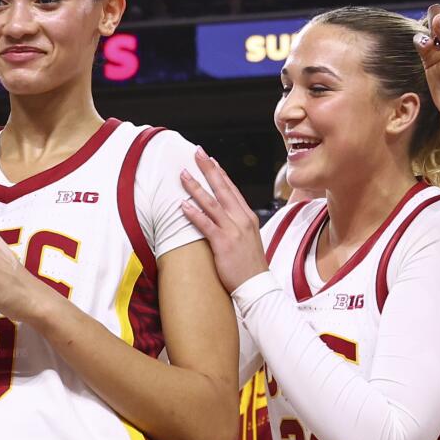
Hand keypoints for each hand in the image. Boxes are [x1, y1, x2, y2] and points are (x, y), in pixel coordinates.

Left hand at [177, 149, 269, 293]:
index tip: (211, 160)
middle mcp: (242, 219)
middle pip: (223, 188)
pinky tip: (182, 205)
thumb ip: (238, 224)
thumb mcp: (249, 239)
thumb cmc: (251, 265)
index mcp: (248, 217)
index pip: (232, 189)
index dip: (220, 173)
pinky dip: (194, 213)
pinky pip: (206, 224)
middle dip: (209, 169)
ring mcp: (233, 231)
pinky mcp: (223, 244)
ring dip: (196, 187)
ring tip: (183, 174)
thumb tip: (225, 216)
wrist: (258, 286)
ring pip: (212, 203)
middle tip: (197, 153)